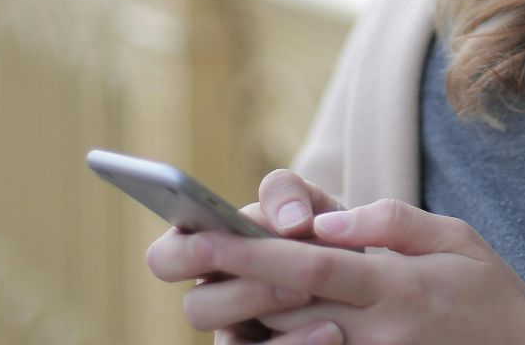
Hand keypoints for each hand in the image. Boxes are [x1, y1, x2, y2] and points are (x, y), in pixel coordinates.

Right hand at [146, 170, 356, 339]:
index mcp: (208, 253)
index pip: (166, 257)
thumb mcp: (309, 203)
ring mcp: (237, 333)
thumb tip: (289, 221)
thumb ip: (289, 194)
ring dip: (264, 309)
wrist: (359, 273)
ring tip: (309, 292)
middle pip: (195, 307)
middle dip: (235, 288)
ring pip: (228, 339)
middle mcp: (215, 298)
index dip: (184, 251)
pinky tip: (331, 330)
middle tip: (276, 273)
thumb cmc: (321, 230)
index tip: (215, 238)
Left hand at [190, 198, 524, 344]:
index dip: (248, 251)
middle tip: (176, 258)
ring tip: (206, 292)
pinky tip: (250, 327)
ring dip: (238, 320)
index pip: (309, 267)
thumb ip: (390, 221)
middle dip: (222, 284)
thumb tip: (327, 220)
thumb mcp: (455, 236)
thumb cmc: (488, 288)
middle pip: (280, 310)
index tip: (199, 234)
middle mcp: (376, 331)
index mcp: (395, 286)